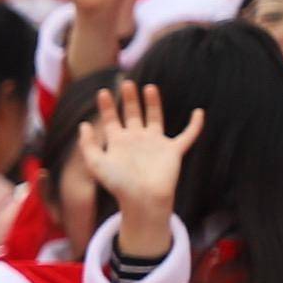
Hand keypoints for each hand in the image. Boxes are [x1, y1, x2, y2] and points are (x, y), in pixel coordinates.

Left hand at [77, 81, 204, 249]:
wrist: (142, 199)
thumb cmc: (119, 184)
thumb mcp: (96, 163)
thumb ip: (88, 145)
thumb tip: (83, 125)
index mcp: (119, 143)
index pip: (112, 120)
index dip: (108, 107)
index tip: (103, 92)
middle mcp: (137, 141)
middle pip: (133, 114)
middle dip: (130, 99)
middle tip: (126, 83)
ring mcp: (156, 144)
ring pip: (155, 118)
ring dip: (153, 103)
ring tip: (149, 87)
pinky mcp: (173, 151)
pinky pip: (187, 135)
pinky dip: (195, 125)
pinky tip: (199, 112)